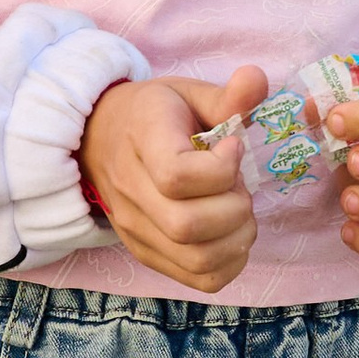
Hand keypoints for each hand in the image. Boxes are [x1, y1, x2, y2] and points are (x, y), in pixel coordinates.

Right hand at [79, 66, 265, 292]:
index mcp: (141, 142)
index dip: (220, 168)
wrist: (100, 139)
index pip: (176, 176)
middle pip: (187, 226)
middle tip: (239, 185)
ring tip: (238, 209)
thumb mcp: (187, 92)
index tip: (234, 146)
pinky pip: (198, 279)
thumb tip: (258, 78)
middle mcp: (130, 193)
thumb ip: (226, 94)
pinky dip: (230, 264)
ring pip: (195, 259)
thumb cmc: (153, 115)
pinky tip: (233, 234)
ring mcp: (135, 230)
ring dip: (236, 238)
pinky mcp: (146, 253)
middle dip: (234, 208)